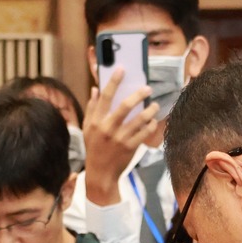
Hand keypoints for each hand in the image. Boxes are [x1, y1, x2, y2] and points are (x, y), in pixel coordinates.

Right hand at [81, 70, 160, 205]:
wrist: (100, 174)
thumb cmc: (93, 149)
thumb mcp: (87, 128)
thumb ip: (92, 108)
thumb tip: (95, 89)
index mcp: (96, 121)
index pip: (105, 97)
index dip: (114, 81)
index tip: (122, 69)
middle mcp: (108, 128)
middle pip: (125, 106)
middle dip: (138, 94)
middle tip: (147, 88)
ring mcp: (120, 139)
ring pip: (139, 120)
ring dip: (149, 110)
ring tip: (154, 105)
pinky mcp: (130, 148)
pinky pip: (144, 133)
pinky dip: (150, 125)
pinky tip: (152, 121)